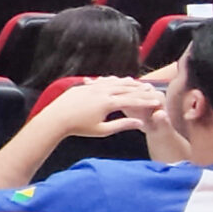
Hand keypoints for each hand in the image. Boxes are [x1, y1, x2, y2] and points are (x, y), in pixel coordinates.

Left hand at [39, 76, 160, 137]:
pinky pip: (102, 82)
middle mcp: (101, 92)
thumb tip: (139, 124)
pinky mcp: (84, 86)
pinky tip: (116, 81)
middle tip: (151, 90)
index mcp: (108, 103)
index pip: (132, 101)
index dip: (146, 102)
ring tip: (137, 84)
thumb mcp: (102, 130)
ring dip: (127, 83)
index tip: (157, 103)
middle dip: (140, 89)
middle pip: (126, 89)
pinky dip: (112, 81)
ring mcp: (92, 87)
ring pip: (114, 83)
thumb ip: (122, 125)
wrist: (55, 119)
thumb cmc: (79, 127)